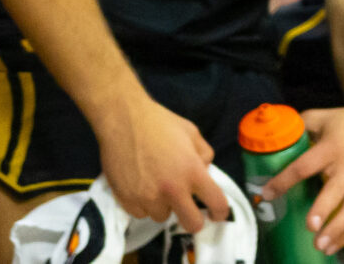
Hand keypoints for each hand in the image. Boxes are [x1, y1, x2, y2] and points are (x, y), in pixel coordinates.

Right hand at [98, 87, 230, 232]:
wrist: (123, 119)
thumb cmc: (159, 122)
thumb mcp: (191, 132)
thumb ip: (204, 154)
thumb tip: (205, 172)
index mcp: (192, 171)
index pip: (216, 202)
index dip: (220, 212)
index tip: (217, 213)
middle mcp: (172, 189)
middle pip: (192, 224)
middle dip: (194, 220)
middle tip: (188, 209)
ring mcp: (148, 197)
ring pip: (162, 217)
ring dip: (163, 206)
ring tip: (156, 185)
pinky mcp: (128, 200)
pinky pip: (141, 213)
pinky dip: (143, 204)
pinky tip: (140, 186)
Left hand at [260, 100, 343, 253]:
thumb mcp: (325, 116)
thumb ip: (301, 126)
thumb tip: (276, 139)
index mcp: (332, 146)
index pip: (306, 165)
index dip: (285, 179)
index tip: (268, 193)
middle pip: (335, 191)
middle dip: (323, 210)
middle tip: (310, 227)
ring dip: (336, 230)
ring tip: (320, 245)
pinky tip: (334, 246)